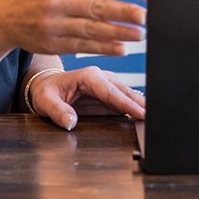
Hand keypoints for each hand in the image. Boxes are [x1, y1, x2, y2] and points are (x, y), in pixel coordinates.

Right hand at [0, 0, 146, 56]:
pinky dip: (103, 48)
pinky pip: (82, 46)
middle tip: (146, 15)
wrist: (0, 15)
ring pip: (92, 29)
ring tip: (140, 33)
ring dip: (119, 33)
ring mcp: (54, 24)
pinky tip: (121, 48)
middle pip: (97, 7)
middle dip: (125, 12)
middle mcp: (57, 0)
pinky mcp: (52, 44)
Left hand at [29, 66, 144, 130]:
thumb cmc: (45, 92)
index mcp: (88, 76)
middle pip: (123, 91)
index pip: (111, 91)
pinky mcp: (105, 94)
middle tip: (154, 115)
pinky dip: (132, 106)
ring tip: (152, 115)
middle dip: (139, 102)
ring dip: (138, 104)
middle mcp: (99, 77)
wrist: (45, 87)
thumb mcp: (46, 101)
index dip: (126, 102)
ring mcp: (104, 85)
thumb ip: (58, 111)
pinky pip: (121, 100)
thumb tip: (70, 122)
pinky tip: (142, 114)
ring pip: (125, 94)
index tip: (140, 112)